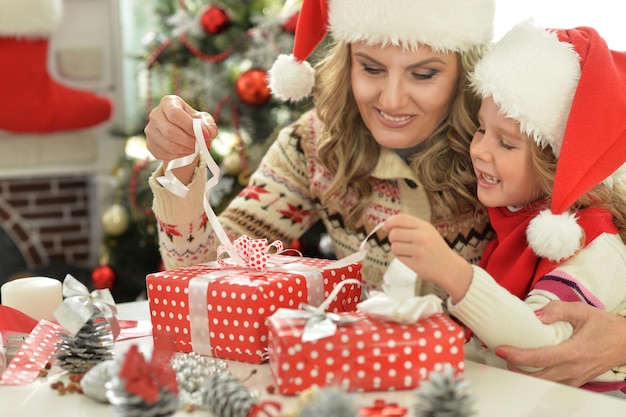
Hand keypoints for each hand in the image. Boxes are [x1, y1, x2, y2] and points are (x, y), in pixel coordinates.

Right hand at [145, 95, 217, 184]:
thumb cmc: (192, 123)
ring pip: (168, 145)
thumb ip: (208, 125)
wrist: (181, 133)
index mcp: (168, 102)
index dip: (189, 126)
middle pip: (170, 131)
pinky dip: (178, 156)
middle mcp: (155, 114)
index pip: (175, 113)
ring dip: (185, 150)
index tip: (204, 135)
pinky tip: (186, 153)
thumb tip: (209, 133)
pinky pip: (164, 154)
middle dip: (189, 141)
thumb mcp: (203, 120)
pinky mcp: (149, 144)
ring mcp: (150, 129)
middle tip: (200, 145)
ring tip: (195, 149)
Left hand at [383, 214, 471, 301]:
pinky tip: (411, 258)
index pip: (400, 219)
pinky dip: (401, 258)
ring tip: (408, 251)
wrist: (449, 267)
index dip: (389, 222)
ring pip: (394, 246)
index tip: (386, 227)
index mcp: (424, 226)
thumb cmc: (434, 248)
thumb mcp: (427, 231)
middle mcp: (422, 237)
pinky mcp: (416, 264)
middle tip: (401, 242)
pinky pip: (398, 258)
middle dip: (393, 238)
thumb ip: (409, 226)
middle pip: (394, 234)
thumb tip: (386, 225)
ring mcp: (419, 251)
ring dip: (397, 249)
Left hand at [497, 300, 625, 385]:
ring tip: (513, 360)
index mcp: (574, 352)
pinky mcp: (578, 380)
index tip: (501, 350)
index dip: (517, 356)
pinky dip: (540, 377)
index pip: (540, 358)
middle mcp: (574, 368)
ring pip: (545, 383)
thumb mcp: (583, 310)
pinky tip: (531, 366)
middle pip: (538, 376)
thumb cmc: (606, 326)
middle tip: (502, 355)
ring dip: (526, 374)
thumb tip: (536, 315)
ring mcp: (577, 377)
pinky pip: (555, 383)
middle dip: (516, 368)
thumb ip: (558, 310)